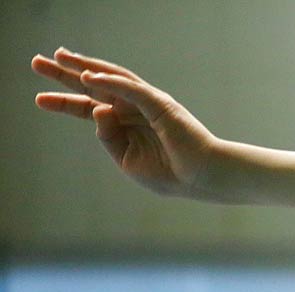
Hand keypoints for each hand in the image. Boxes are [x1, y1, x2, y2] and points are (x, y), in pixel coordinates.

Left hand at [32, 48, 224, 199]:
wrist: (203, 178)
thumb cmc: (171, 174)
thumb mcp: (127, 160)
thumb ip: (108, 136)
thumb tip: (96, 108)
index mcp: (125, 125)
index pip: (88, 108)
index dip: (63, 102)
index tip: (39, 99)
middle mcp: (132, 109)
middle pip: (93, 86)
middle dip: (65, 74)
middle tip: (37, 61)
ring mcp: (146, 104)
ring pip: (110, 78)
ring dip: (84, 66)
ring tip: (59, 56)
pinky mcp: (160, 104)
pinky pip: (130, 89)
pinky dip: (110, 80)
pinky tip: (89, 76)